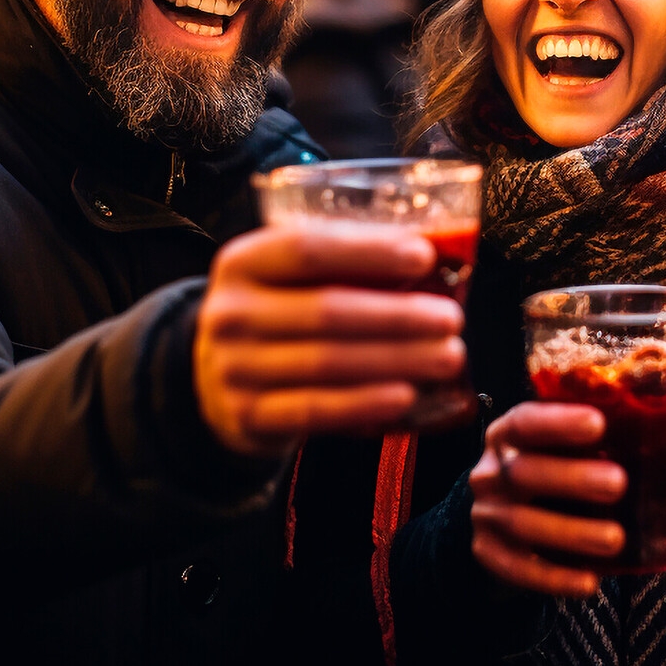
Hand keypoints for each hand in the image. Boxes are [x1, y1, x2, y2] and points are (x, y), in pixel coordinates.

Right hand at [194, 225, 465, 455]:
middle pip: (326, 311)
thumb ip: (340, 264)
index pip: (307, 249)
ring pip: (328, 364)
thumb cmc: (276, 314)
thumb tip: (428, 256)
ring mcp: (234, 369)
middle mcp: (230, 313)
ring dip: (396, 360)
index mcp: (242, 262)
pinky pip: (315, 410)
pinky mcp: (247, 416)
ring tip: (448, 357)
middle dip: (398, 315)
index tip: (424, 254)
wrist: (214, 379)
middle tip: (452, 319)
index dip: (368, 251)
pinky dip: (365, 403)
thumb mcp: (288, 278)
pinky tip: (406, 395)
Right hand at [469, 352, 665, 596]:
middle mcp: (494, 468)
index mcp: (515, 429)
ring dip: (570, 533)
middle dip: (572, 478)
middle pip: (526, 472)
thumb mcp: (595, 431)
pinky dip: (553, 577)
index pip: (528, 419)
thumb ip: (657, 399)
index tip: (599, 422)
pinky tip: (590, 583)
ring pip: (525, 525)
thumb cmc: (568, 460)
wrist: (509, 517)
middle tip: (619, 484)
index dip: (558, 421)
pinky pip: (518, 569)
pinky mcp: (490, 555)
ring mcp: (488, 514)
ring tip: (616, 540)